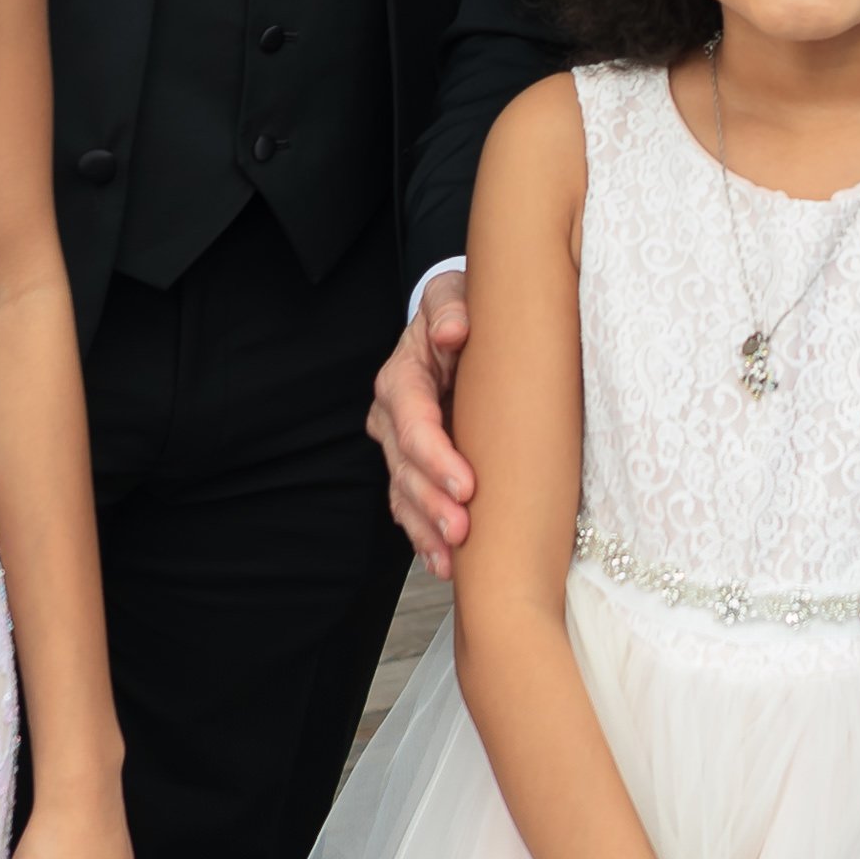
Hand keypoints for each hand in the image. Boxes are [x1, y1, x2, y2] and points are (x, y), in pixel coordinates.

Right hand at [365, 266, 474, 571]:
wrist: (463, 326)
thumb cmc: (466, 309)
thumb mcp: (456, 294)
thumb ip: (451, 306)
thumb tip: (454, 331)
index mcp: (403, 376)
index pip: (412, 419)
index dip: (435, 454)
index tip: (466, 484)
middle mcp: (393, 415)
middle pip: (404, 467)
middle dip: (431, 502)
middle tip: (463, 530)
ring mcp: (400, 446)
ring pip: (403, 494)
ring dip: (426, 528)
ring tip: (452, 557)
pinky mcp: (415, 467)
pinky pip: (411, 507)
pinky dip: (425, 537)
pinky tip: (445, 563)